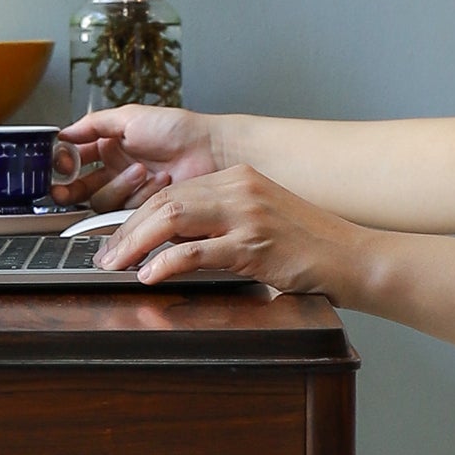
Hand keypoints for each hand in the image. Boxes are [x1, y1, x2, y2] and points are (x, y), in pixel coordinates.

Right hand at [51, 103, 226, 206]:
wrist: (210, 150)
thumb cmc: (178, 130)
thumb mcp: (130, 117)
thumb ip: (93, 124)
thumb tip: (64, 133)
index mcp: (110, 146)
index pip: (75, 160)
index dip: (63, 165)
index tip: (58, 165)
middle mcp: (116, 170)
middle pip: (81, 188)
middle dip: (72, 190)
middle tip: (66, 191)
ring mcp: (130, 192)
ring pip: (102, 201)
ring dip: (119, 186)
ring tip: (141, 170)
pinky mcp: (144, 210)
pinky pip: (127, 212)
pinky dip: (141, 194)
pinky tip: (158, 179)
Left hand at [100, 162, 364, 298]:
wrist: (350, 256)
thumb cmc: (307, 246)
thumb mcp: (258, 222)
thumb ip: (218, 225)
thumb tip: (172, 244)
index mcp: (238, 179)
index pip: (172, 192)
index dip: (136, 217)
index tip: (115, 239)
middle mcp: (239, 189)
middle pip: (164, 201)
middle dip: (126, 230)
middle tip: (104, 255)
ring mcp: (246, 215)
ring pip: (172, 218)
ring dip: (136, 243)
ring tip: (115, 264)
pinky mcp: (254, 245)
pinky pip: (197, 252)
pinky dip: (167, 263)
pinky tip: (150, 275)